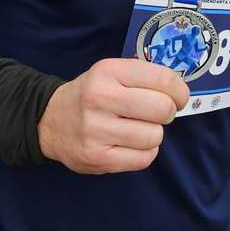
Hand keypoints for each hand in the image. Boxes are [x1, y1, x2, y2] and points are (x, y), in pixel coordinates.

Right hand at [38, 59, 189, 174]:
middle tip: (157, 113)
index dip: (179, 91)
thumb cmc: (91, 94)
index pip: (163, 79)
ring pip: (154, 136)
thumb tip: (180, 90)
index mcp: (108, 72)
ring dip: (153, 134)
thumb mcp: (111, 73)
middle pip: (162, 109)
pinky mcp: (97, 158)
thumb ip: (143, 76)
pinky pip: (143, 159)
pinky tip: (131, 144)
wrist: (49, 120)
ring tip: (138, 129)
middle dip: (167, 112)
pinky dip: (145, 153)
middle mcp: (100, 98)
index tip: (178, 97)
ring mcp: (96, 130)